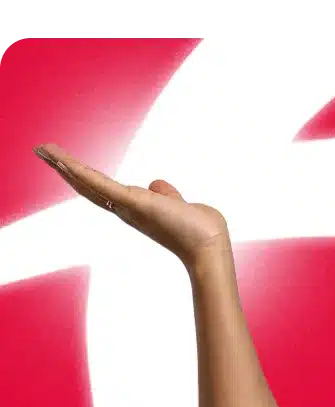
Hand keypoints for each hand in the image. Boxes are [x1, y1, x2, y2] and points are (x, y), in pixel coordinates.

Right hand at [33, 143, 230, 267]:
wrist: (209, 245)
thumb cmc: (200, 230)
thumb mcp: (180, 203)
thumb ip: (167, 194)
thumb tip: (157, 186)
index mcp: (136, 208)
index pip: (103, 189)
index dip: (83, 177)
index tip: (65, 163)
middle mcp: (126, 210)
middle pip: (88, 186)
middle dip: (64, 168)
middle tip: (42, 151)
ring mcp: (126, 207)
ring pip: (88, 183)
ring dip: (64, 165)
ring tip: (43, 149)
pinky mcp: (131, 202)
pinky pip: (100, 184)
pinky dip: (80, 171)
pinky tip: (62, 160)